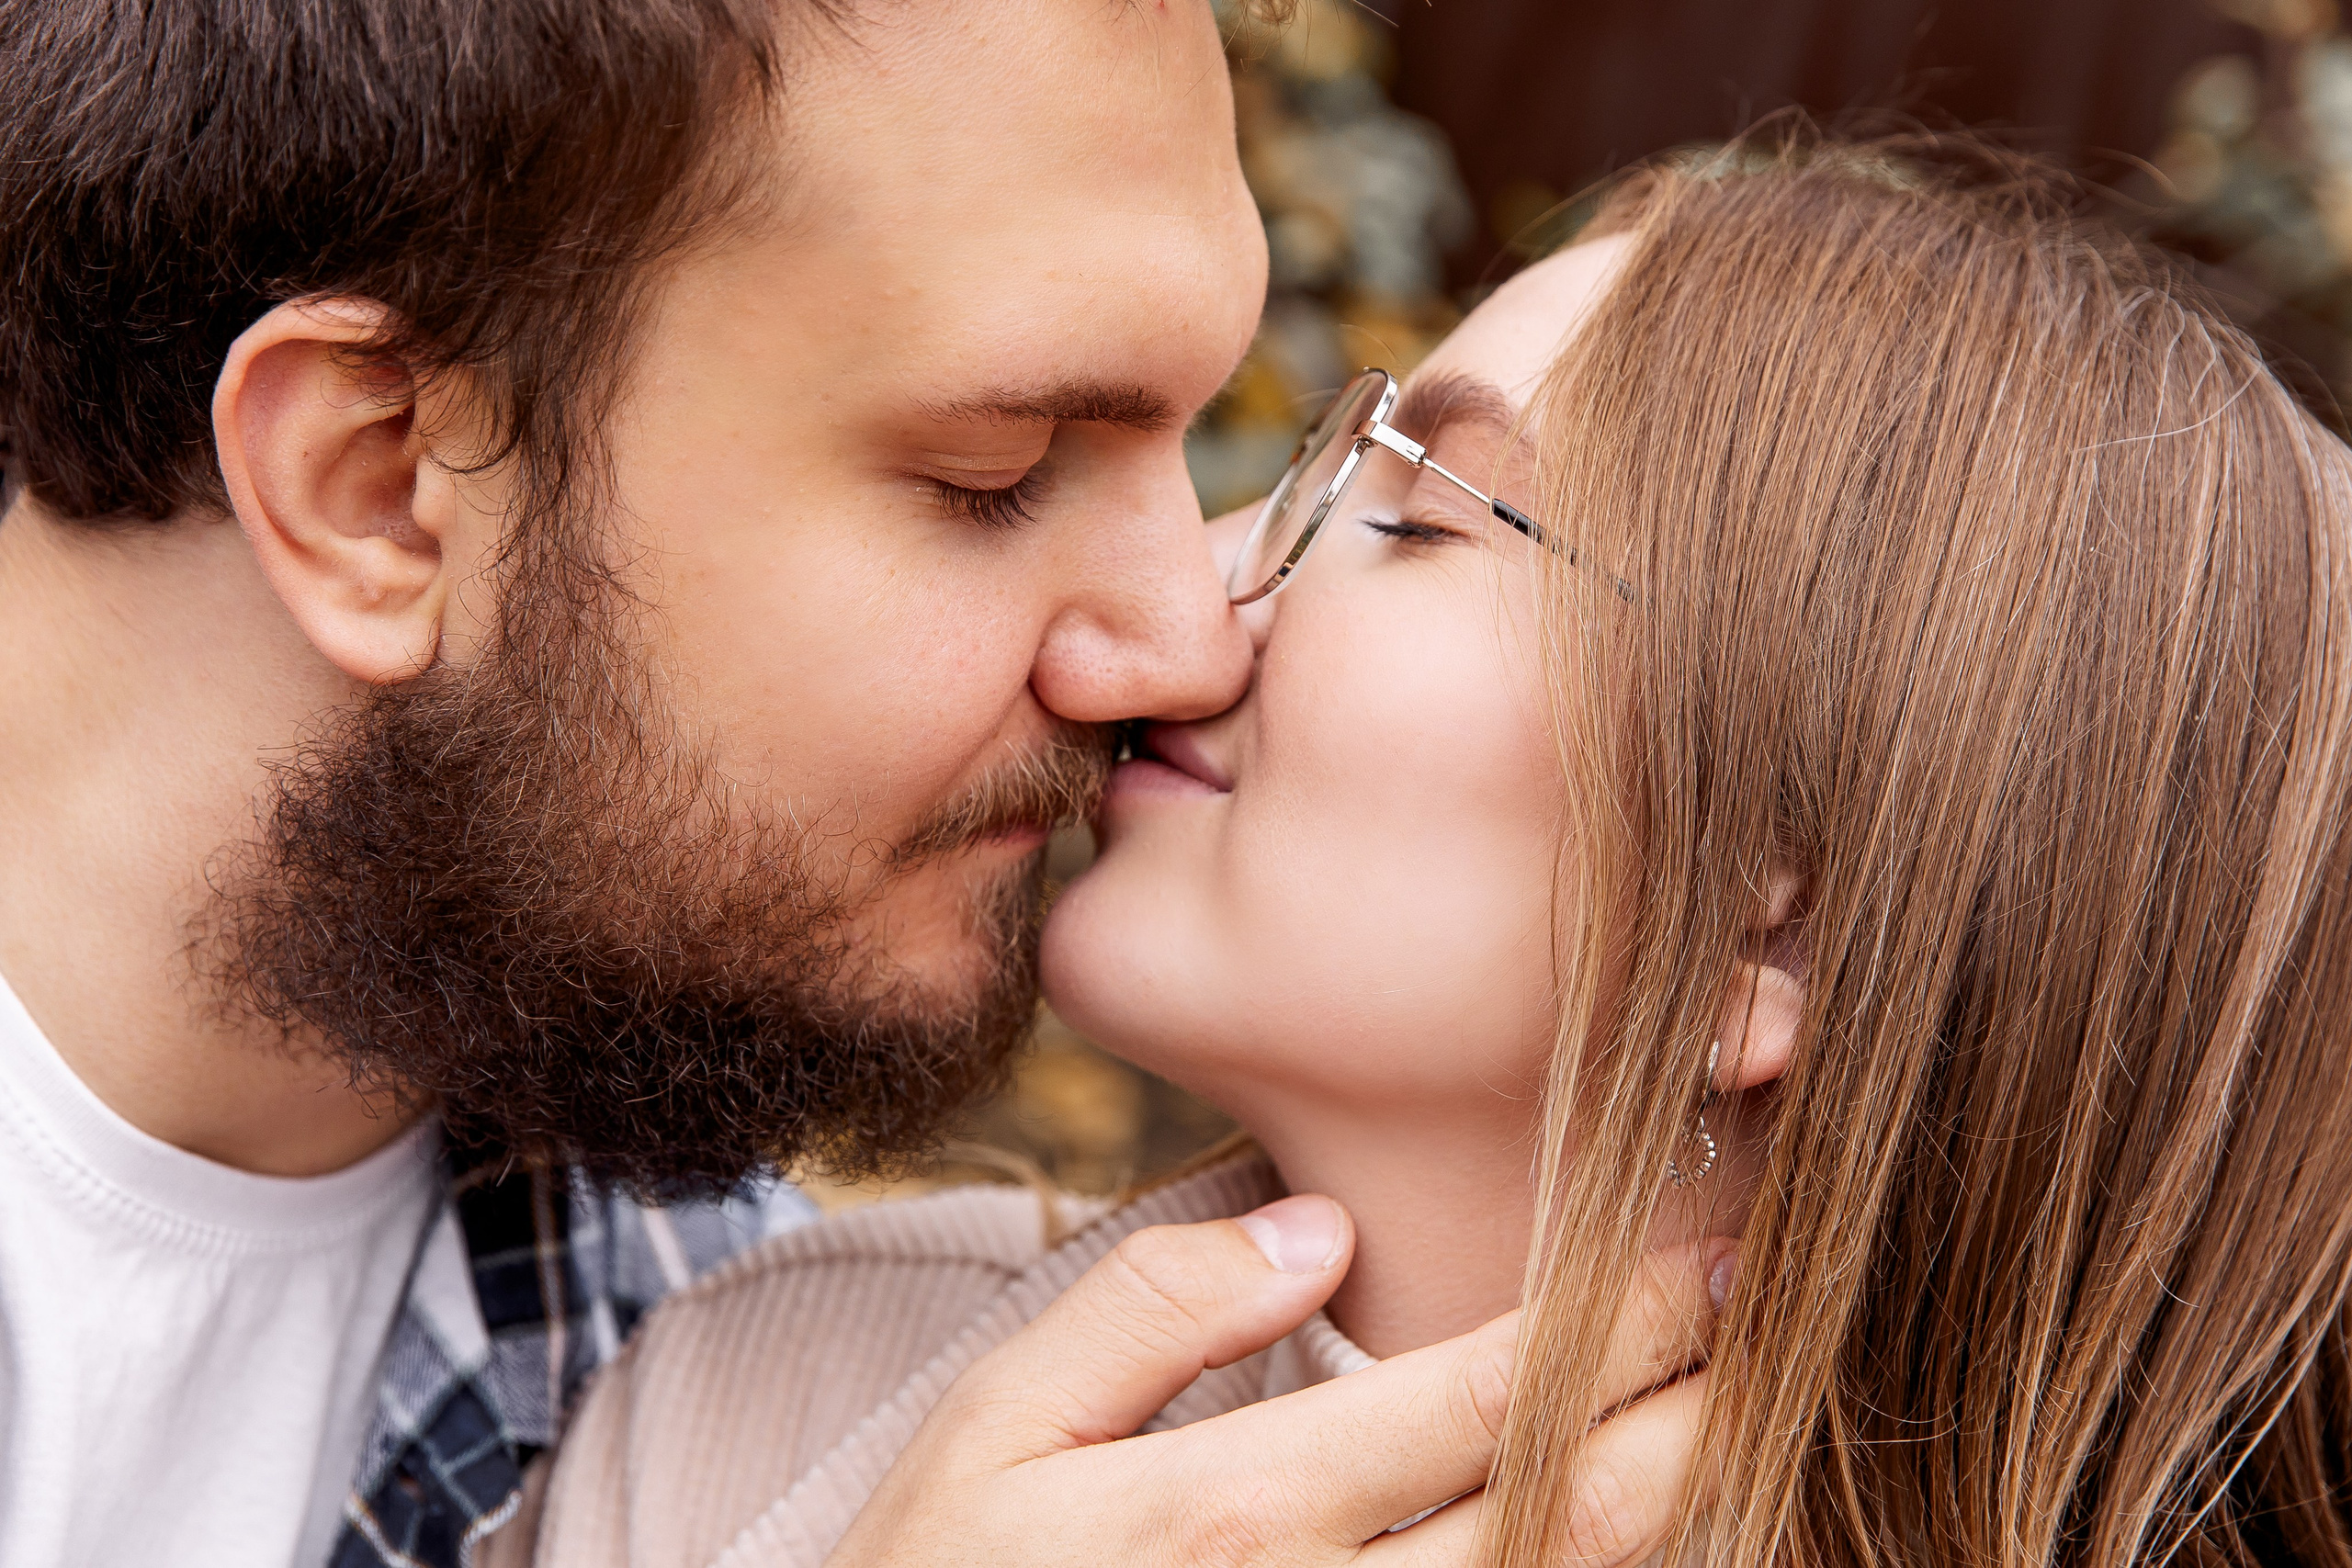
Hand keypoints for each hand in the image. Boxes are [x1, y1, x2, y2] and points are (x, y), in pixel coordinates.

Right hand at [824, 1194, 1731, 1567]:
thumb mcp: (991, 1428)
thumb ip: (1147, 1312)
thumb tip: (1315, 1232)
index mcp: (1228, 1519)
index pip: (1476, 1403)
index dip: (1618, 1326)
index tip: (1714, 1253)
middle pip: (1565, 1520)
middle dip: (1701, 1415)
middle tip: (1794, 1321)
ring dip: (1685, 1522)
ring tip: (1761, 1426)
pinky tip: (1650, 1536)